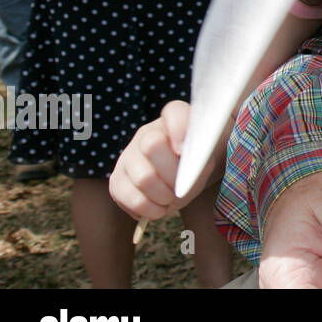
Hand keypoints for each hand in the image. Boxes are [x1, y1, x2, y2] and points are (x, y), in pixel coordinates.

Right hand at [109, 101, 204, 220]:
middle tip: (181, 187)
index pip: (174, 112)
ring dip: (164, 196)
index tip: (184, 151)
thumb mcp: (205, 158)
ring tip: (171, 198)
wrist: (178, 179)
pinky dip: (150, 209)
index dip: (180, 129)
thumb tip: (191, 168)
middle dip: (173, 175)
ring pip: (144, 177)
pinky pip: (131, 198)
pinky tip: (158, 207)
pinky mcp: (116, 181)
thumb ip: (201, 158)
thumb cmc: (194, 164)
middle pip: (153, 146)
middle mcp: (147, 133)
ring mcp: (128, 156)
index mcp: (173, 120)